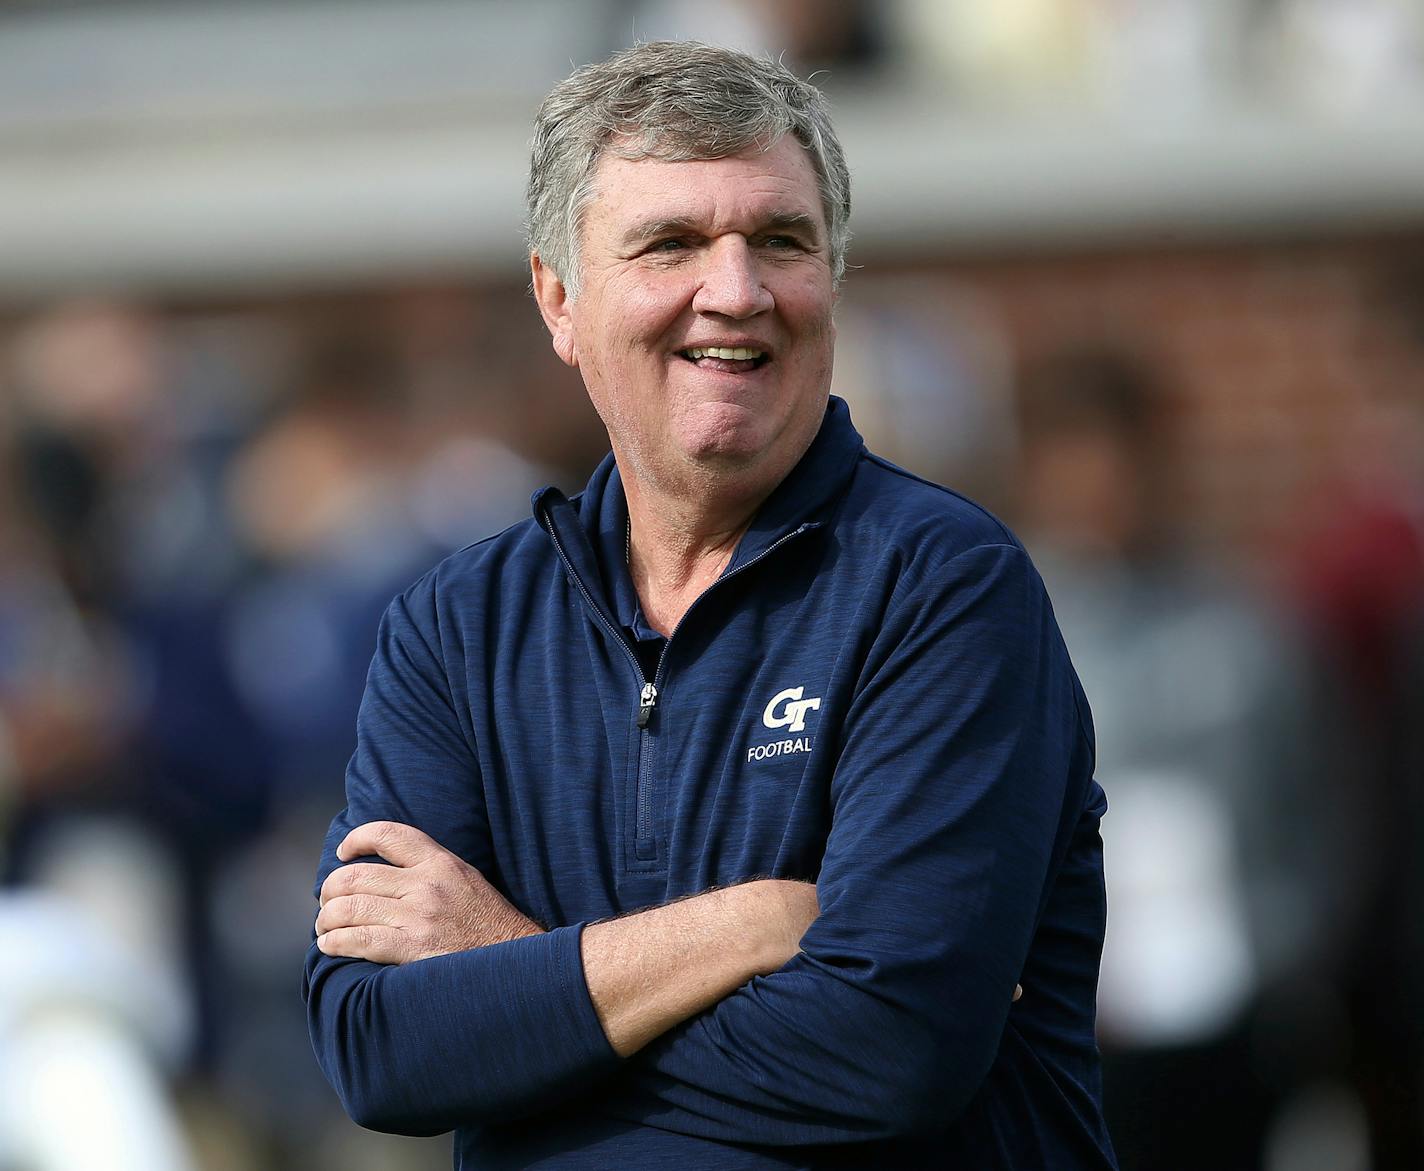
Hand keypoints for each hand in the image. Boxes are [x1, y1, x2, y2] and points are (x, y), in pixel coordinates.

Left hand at [315, 821, 541, 964]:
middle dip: (331, 888)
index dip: (356, 839)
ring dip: (327, 918)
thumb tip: (385, 870)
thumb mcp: (466, 879)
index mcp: (441, 861)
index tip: (344, 852)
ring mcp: (418, 916)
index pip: (387, 834)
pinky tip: (330, 945)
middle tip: (328, 901)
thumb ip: (430, 868)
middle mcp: (427, 884)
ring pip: (350, 907)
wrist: (516, 960)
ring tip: (325, 926)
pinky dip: (334, 942)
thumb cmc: (489, 924)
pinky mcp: (411, 949)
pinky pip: (358, 940)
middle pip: (357, 874)